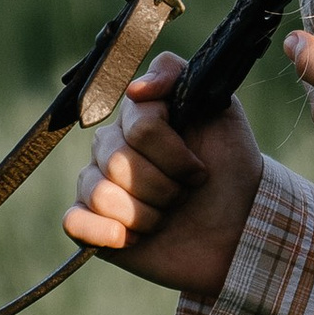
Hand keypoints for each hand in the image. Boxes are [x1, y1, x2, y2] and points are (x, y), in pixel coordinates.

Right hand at [62, 53, 266, 293]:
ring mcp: (97, 184)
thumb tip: (135, 89)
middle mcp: (111, 147)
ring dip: (146, 214)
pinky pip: (75, 222)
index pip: (140, 127)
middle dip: (164, 187)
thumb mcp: (220, 110)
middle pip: (118, 161)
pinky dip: (110, 233)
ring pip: (100, 193)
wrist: (238, 230)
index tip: (199, 169)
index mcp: (138, 119)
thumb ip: (176, 76)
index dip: (175, 154)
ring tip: (165, 218)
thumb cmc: (229, 170)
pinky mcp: (90, 225)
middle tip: (184, 195)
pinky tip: (137, 238)